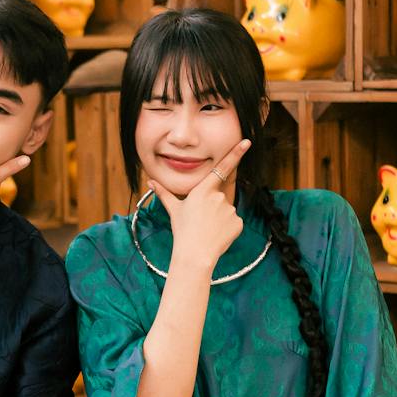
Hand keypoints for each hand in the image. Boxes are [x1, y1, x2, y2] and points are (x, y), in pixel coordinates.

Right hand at [149, 139, 250, 270]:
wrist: (195, 254)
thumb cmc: (182, 231)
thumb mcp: (173, 209)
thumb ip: (164, 193)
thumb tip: (150, 182)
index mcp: (203, 190)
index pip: (222, 168)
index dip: (236, 154)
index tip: (247, 142)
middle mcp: (218, 197)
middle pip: (219, 197)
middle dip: (212, 207)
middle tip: (202, 222)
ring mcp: (230, 209)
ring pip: (226, 210)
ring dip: (219, 218)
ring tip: (208, 230)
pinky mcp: (238, 222)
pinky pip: (234, 222)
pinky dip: (227, 228)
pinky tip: (217, 235)